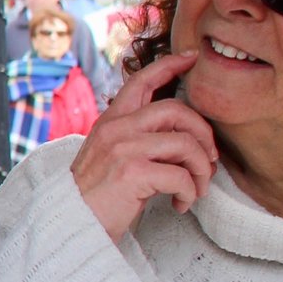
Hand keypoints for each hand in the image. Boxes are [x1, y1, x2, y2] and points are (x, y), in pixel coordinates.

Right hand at [69, 51, 216, 240]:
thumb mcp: (112, 155)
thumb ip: (137, 137)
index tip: (192, 58)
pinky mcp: (132, 172)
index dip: (170, 65)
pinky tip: (182, 204)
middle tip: (209, 160)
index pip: (141, 81)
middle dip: (203, 135)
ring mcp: (122, 148)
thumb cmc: (99, 194)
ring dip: (202, 170)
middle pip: (177, 111)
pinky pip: (180, 176)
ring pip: (185, 144)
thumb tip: (182, 135)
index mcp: (111, 121)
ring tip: (197, 189)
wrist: (73, 223)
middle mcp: (115, 129)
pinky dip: (190, 193)